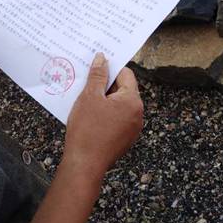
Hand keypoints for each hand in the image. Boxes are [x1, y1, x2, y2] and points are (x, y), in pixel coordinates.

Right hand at [64, 54, 142, 181]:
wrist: (85, 164)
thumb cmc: (87, 129)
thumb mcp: (89, 96)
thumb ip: (97, 75)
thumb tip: (102, 58)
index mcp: (133, 101)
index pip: (126, 74)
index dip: (110, 68)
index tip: (95, 66)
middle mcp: (138, 114)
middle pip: (123, 89)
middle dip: (105, 84)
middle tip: (86, 81)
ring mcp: (133, 128)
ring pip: (119, 105)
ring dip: (104, 99)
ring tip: (85, 99)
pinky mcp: (125, 139)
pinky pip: (117, 118)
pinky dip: (105, 113)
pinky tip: (89, 115)